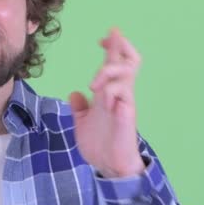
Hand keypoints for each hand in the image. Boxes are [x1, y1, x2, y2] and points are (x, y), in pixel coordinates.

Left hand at [68, 27, 145, 177]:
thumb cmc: (100, 145)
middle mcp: (119, 94)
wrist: (109, 166)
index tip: (102, 39)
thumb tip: (74, 93)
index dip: (112, 47)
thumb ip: (79, 108)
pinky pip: (123, 94)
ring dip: (108, 70)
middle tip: (108, 37)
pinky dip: (111, 90)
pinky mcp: (127, 115)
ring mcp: (125, 103)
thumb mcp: (82, 123)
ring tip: (92, 84)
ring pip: (127, 71)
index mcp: (109, 94)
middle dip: (119, 45)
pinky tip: (101, 99)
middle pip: (129, 60)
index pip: (115, 64)